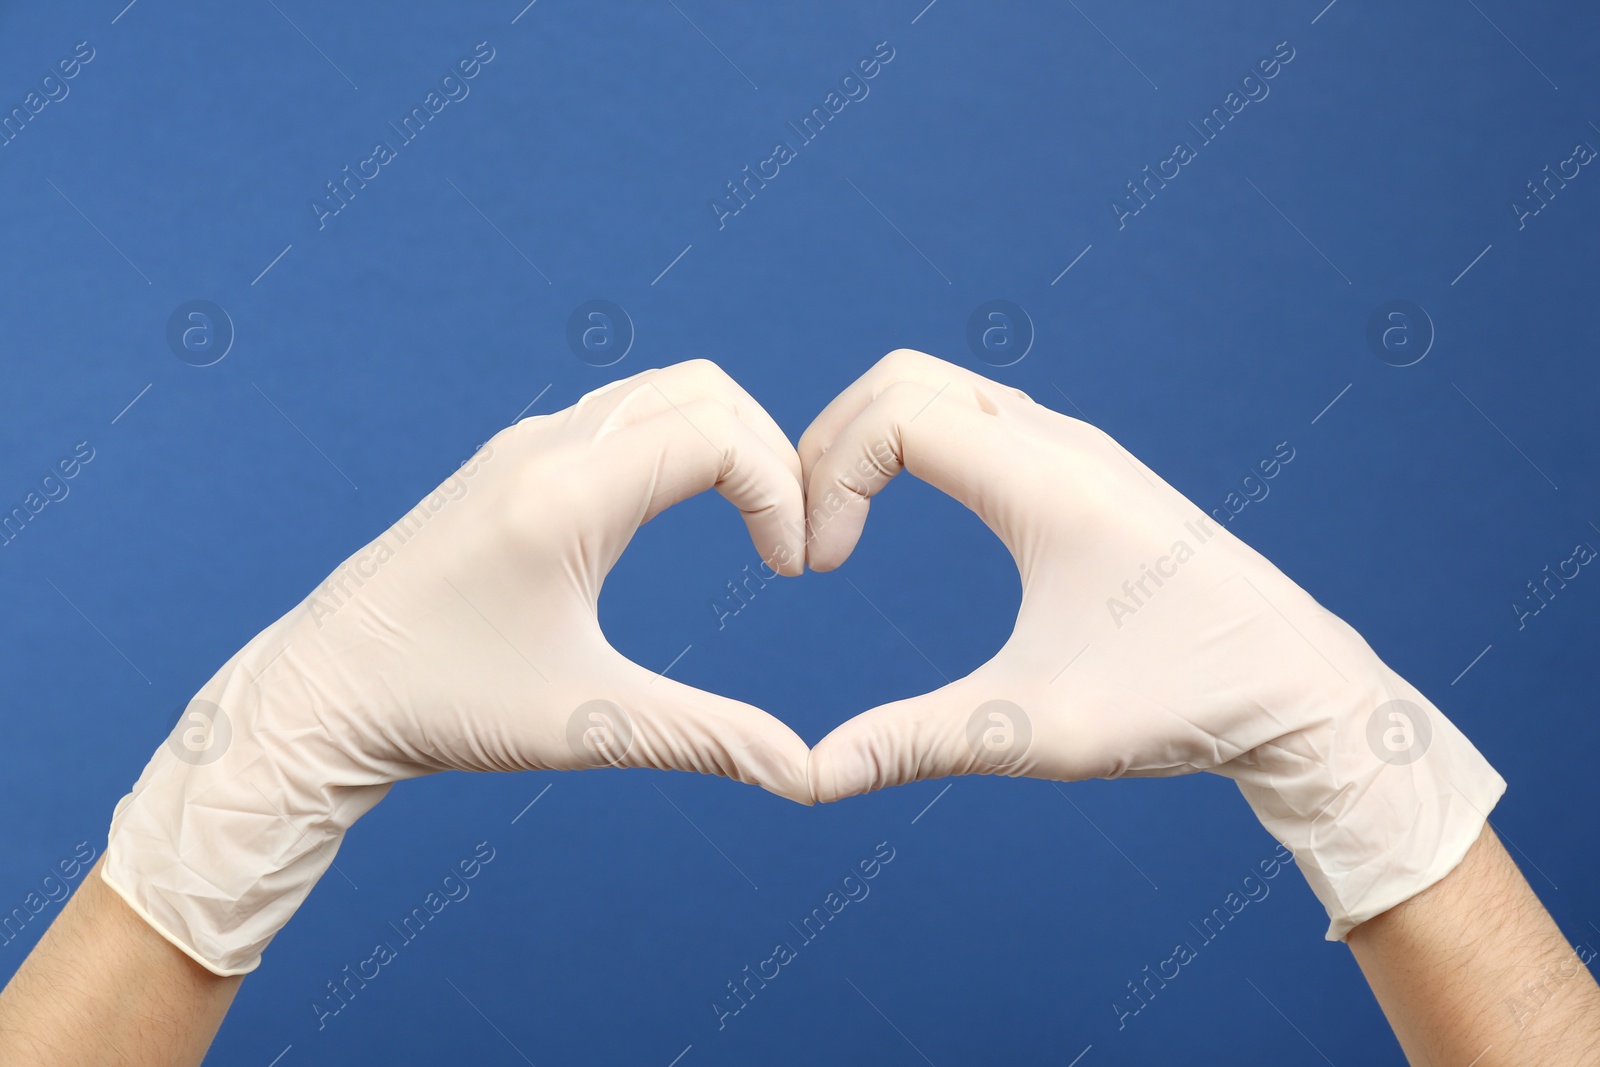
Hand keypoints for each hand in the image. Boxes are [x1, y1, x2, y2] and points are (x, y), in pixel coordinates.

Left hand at [103, 360, 812, 974]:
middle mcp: (545, 446)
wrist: (319, 695)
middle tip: (789, 536)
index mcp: (566, 493)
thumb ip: (706, 738)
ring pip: (660, 393)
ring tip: (753, 524)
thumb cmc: (441, 707)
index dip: (782, 493)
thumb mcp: (585, 725)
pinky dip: (676, 443)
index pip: (719, 436)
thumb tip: (803, 774)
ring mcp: (523, 445)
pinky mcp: (509, 462)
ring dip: (723, 443)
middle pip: (703, 390)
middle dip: (769, 452)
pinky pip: (618, 415)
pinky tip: (681, 514)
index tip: (791, 571)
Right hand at [801, 350, 1504, 938]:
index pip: (893, 413)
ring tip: (843, 530)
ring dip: (872, 442)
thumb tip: (805, 776)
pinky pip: (975, 417)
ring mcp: (1078, 448)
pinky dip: (915, 447)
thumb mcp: (1037, 731)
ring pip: (940, 390)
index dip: (825, 477)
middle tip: (812, 535)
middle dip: (830, 443)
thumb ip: (913, 743)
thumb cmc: (1183, 703)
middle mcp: (1061, 442)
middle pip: (903, 378)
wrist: (1303, 689)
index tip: (820, 570)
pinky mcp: (1087, 471)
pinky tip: (905, 519)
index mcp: (1047, 483)